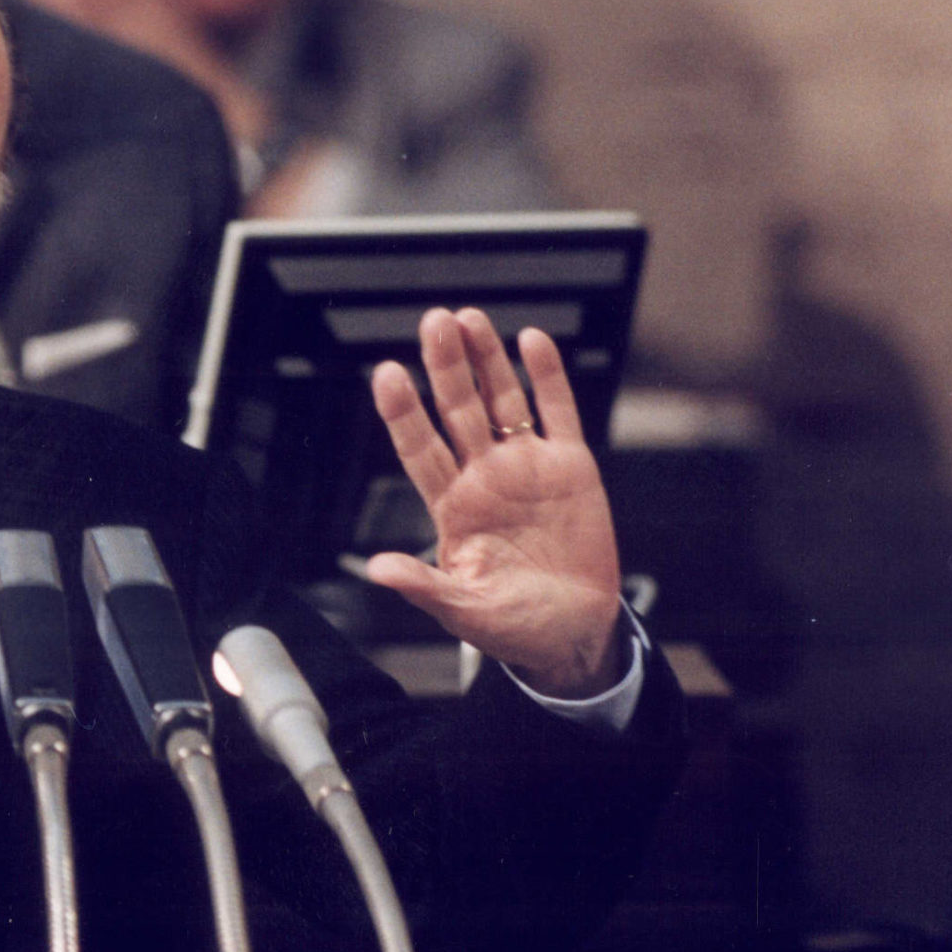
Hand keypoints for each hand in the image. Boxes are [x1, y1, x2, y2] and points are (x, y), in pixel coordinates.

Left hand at [363, 308, 623, 697]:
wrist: (574, 633)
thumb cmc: (513, 626)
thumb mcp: (464, 611)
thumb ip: (424, 586)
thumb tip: (376, 569)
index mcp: (453, 506)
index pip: (420, 449)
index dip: (404, 413)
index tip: (387, 373)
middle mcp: (484, 476)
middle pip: (458, 411)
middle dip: (446, 367)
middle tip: (434, 321)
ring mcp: (526, 466)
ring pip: (501, 401)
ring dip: (487, 361)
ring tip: (469, 318)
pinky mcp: (570, 466)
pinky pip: (557, 412)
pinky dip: (547, 377)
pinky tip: (531, 340)